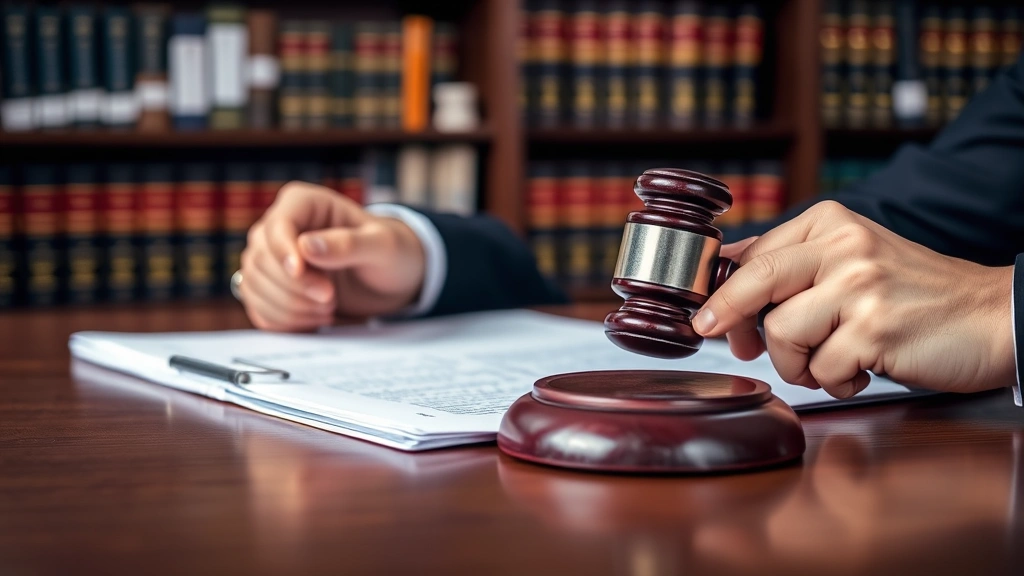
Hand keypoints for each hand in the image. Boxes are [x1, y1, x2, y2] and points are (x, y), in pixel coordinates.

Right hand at [239, 181, 425, 330]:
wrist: (390, 279)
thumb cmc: (390, 253)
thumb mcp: (382, 246)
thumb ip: (348, 244)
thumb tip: (305, 246)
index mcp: (304, 203)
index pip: (276, 226)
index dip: (283, 252)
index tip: (300, 272)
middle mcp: (280, 227)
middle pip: (260, 259)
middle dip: (294, 287)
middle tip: (331, 299)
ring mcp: (271, 258)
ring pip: (253, 285)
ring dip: (290, 307)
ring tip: (329, 308)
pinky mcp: (271, 287)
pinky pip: (259, 308)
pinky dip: (285, 321)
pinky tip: (315, 320)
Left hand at [692, 201, 1014, 397]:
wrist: (993, 316)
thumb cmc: (916, 295)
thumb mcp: (853, 260)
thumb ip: (794, 263)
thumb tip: (726, 269)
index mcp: (831, 225)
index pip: (756, 254)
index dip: (722, 291)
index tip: (704, 316)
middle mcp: (844, 247)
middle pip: (757, 281)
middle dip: (725, 316)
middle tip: (717, 338)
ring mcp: (860, 287)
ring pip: (782, 333)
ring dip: (797, 364)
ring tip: (828, 365)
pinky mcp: (876, 330)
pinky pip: (821, 369)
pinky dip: (834, 382)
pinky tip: (859, 373)